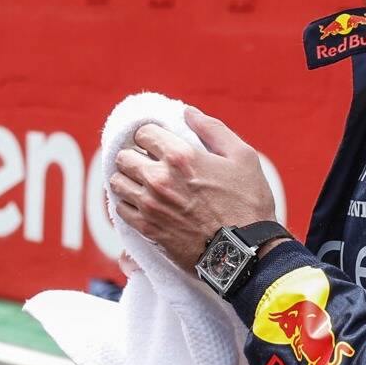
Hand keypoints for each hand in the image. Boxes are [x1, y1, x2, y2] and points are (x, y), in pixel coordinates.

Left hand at [107, 107, 278, 269]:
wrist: (246, 252)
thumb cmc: (248, 203)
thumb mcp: (242, 157)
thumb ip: (213, 129)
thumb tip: (187, 112)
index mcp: (181, 156)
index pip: (142, 132)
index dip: (149, 136)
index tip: (156, 144)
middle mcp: (159, 178)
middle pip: (123, 157)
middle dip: (135, 156)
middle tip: (147, 163)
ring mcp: (150, 205)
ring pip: (117, 182)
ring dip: (127, 180)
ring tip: (142, 183)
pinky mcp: (147, 228)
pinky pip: (120, 209)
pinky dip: (127, 203)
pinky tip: (141, 203)